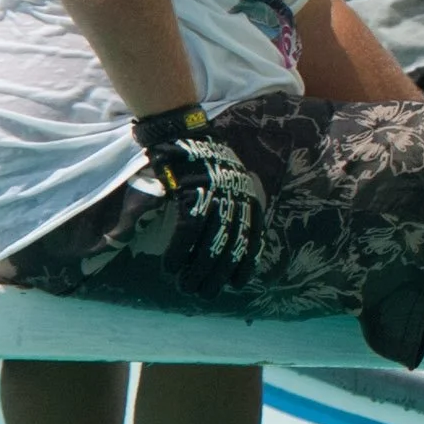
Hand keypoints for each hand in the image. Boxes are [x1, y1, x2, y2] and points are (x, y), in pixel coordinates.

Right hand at [133, 107, 266, 297]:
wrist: (179, 129)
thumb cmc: (198, 159)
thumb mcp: (225, 180)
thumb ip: (228, 205)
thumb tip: (224, 239)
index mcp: (247, 194)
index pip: (252, 236)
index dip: (245, 263)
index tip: (237, 284)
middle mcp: (236, 196)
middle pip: (231, 245)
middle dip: (217, 274)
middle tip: (204, 293)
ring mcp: (216, 194)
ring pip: (210, 242)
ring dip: (197, 269)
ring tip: (186, 287)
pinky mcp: (193, 191)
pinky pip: (188, 230)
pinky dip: (178, 251)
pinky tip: (170, 267)